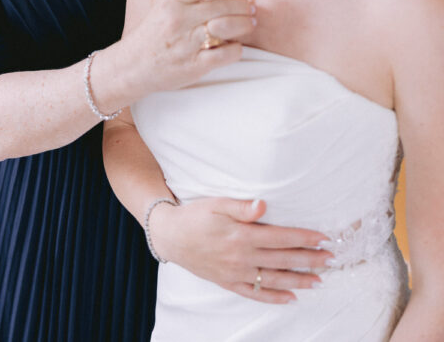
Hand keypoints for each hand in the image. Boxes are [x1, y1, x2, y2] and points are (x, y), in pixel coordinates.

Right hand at [122, 0, 254, 97]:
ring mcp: (187, 43)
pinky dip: (236, 49)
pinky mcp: (194, 65)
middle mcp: (179, 19)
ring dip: (244, 24)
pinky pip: (226, 53)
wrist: (132, 66)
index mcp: (171, 1)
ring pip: (227, 26)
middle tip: (250, 10)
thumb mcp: (164, 6)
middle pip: (222, 4)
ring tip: (249, 24)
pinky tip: (234, 47)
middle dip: (243, 6)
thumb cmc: (153, 35)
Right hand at [150, 198, 332, 303]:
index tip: (324, 238)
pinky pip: (256, 294)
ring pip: (274, 279)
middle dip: (310, 259)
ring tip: (319, 280)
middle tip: (330, 259)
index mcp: (242, 235)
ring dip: (299, 280)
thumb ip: (242, 206)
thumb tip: (263, 205)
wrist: (171, 236)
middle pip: (283, 259)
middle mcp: (242, 257)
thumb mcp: (217, 203)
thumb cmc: (196, 215)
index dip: (304, 237)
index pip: (281, 237)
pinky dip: (275, 297)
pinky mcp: (229, 282)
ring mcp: (236, 273)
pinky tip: (291, 298)